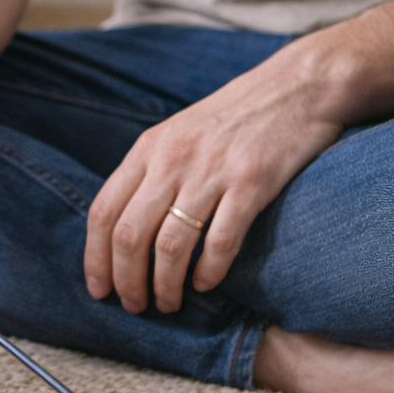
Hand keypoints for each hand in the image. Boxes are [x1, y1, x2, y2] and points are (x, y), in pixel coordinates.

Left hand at [84, 50, 347, 312]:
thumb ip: (149, 174)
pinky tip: (205, 285)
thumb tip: (121, 230)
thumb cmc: (234, 118)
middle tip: (135, 306)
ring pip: (170, 245)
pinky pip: (220, 241)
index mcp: (147, 149)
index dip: (95, 258)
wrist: (297, 86)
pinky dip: (208, 272)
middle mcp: (172, 160)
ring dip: (165, 285)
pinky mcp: (252, 182)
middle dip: (126, 281)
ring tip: (168, 303)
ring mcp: (211, 171)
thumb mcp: (177, 135)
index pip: (103, 212)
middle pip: (129, 235)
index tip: (100, 289)